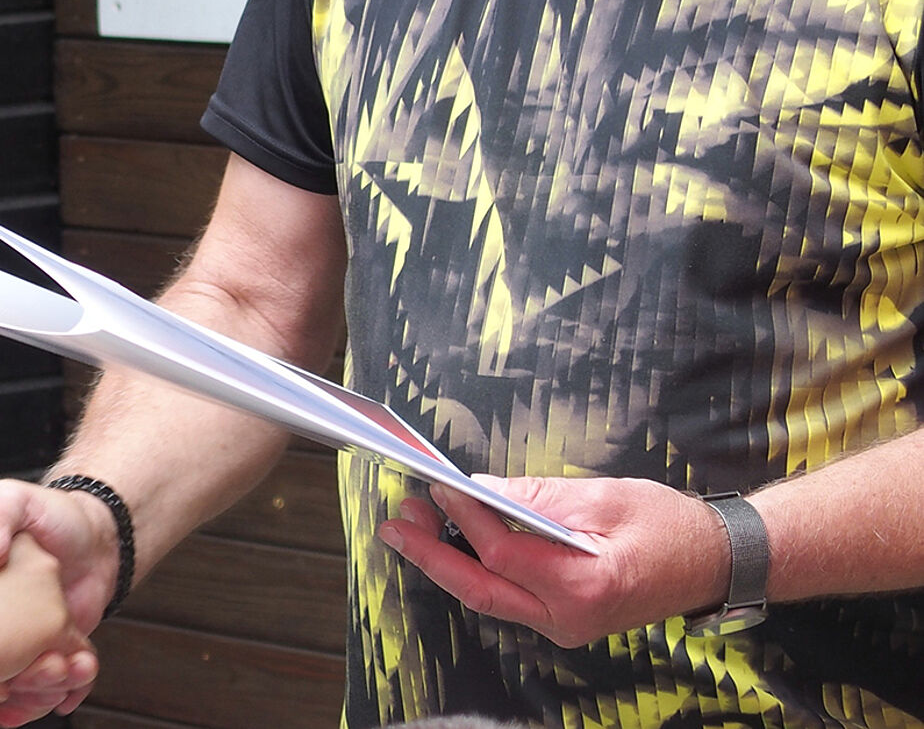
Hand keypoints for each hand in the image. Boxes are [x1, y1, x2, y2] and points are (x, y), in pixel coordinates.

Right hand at [0, 513, 96, 719]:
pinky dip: (54, 697)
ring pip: (19, 684)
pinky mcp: (52, 651)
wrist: (97, 535)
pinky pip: (49, 686)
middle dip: (9, 681)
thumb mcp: (11, 499)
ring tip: (54, 678)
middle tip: (23, 675)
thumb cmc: (50, 515)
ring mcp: (23, 638)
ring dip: (34, 694)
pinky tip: (62, 695)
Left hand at [376, 475, 729, 646]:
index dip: (464, 517)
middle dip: (429, 554)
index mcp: (584, 586)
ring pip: (488, 597)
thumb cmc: (668, 525)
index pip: (503, 553)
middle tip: (395, 522)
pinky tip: (452, 539)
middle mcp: (569, 617)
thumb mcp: (602, 497)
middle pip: (481, 588)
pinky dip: (476, 567)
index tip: (438, 485)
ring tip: (413, 524)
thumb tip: (480, 490)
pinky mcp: (562, 619)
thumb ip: (537, 498)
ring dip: (446, 560)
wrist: (713, 562)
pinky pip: (507, 596)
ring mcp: (564, 625)